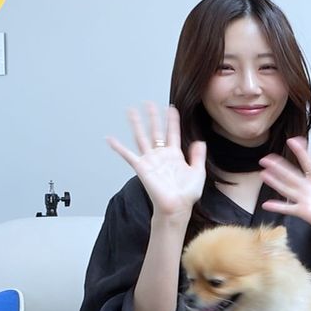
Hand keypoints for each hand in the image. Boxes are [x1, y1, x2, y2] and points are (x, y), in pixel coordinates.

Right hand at [107, 103, 205, 219]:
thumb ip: (198, 156)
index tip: (171, 108)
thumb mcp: (198, 172)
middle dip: (153, 117)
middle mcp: (161, 155)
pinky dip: (118, 147)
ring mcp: (150, 160)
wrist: (177, 207)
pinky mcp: (141, 167)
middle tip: (149, 103)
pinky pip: (127, 155)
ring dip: (137, 124)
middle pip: (155, 131)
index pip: (173, 133)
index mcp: (175, 155)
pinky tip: (110, 139)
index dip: (172, 120)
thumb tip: (199, 141)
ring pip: (141, 137)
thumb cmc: (187, 194)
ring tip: (131, 111)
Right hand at [260, 137, 310, 240]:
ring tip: (263, 174)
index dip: (300, 151)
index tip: (292, 140)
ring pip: (286, 188)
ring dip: (274, 181)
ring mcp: (304, 199)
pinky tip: (267, 204)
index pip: (307, 162)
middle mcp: (307, 188)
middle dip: (278, 166)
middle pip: (290, 174)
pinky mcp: (303, 212)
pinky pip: (288, 208)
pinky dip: (277, 207)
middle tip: (267, 158)